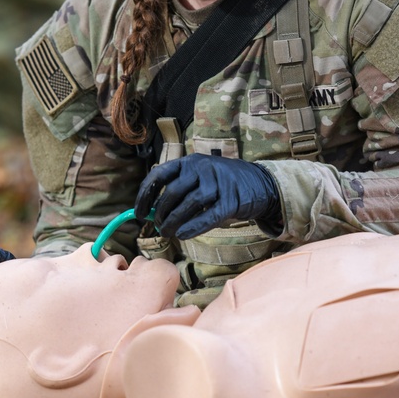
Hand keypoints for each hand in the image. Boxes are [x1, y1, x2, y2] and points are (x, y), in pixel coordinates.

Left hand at [134, 153, 280, 239]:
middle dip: (160, 213)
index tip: (138, 212)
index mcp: (190, 162)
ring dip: (174, 222)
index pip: (159, 176)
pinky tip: (183, 235)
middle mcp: (202, 168)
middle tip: (158, 227)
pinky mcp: (232, 200)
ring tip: (167, 233)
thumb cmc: (221, 184)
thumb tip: (152, 212)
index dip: (146, 195)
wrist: (259, 183)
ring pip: (189, 204)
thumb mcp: (199, 178)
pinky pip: (209, 215)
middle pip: (173, 192)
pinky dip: (194, 227)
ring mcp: (219, 183)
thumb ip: (178, 190)